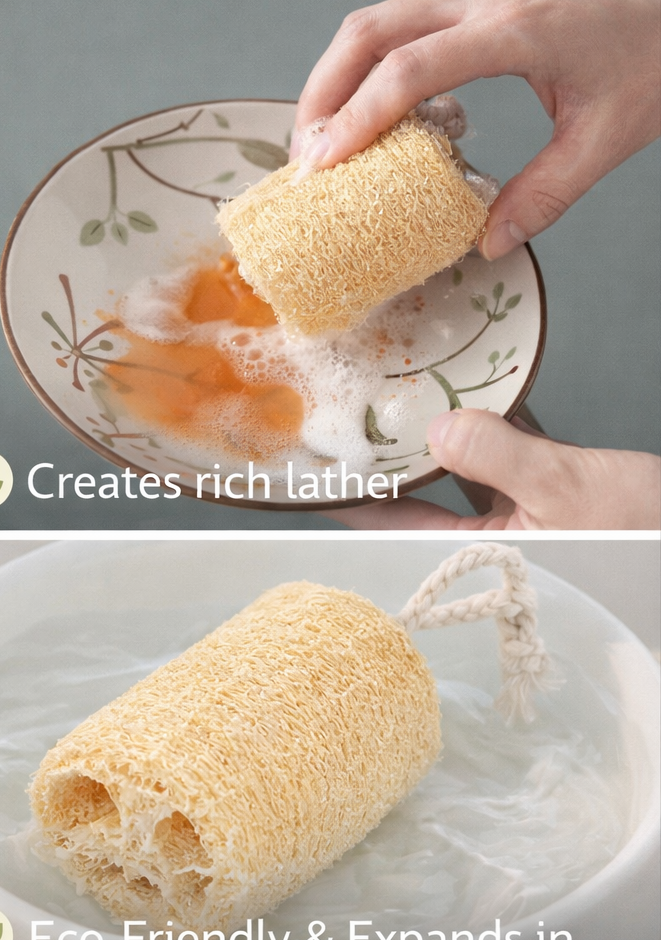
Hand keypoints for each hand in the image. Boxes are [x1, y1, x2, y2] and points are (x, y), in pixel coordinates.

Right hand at [294, 0, 660, 258]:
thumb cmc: (657, 49)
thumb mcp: (609, 134)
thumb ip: (546, 192)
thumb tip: (488, 241)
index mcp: (516, 29)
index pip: (408, 70)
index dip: (356, 119)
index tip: (323, 166)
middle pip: (367, 34)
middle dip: (321, 95)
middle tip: (306, 158)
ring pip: (374, 23)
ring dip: (335, 79)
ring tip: (324, 140)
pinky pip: (400, 25)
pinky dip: (367, 68)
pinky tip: (374, 114)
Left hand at [327, 408, 660, 528]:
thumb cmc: (646, 531)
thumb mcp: (564, 487)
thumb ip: (496, 455)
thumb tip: (439, 429)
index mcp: (482, 551)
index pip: (394, 525)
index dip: (351, 499)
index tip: (312, 477)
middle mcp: (491, 533)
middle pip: (419, 493)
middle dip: (387, 458)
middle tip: (347, 421)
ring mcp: (519, 509)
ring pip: (459, 465)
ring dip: (436, 431)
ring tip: (397, 396)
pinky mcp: (548, 487)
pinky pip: (504, 449)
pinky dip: (490, 420)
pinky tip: (471, 388)